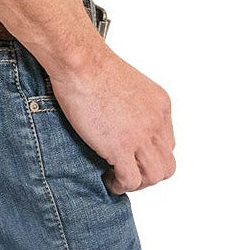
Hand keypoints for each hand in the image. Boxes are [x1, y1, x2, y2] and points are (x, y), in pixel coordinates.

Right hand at [46, 44, 175, 194]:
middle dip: (147, 174)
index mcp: (160, 105)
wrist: (81, 63)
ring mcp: (140, 135)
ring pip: (154, 176)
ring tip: (117, 178)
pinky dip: (120, 186)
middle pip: (166, 164)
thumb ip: (134, 108)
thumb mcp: (128, 85)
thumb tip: (123, 126)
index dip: (150, 156)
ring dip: (136, 183)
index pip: (167, 144)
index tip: (131, 157)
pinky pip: (131, 180)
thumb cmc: (92, 67)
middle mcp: (156, 121)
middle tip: (126, 172)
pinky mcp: (121, 147)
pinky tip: (108, 179)